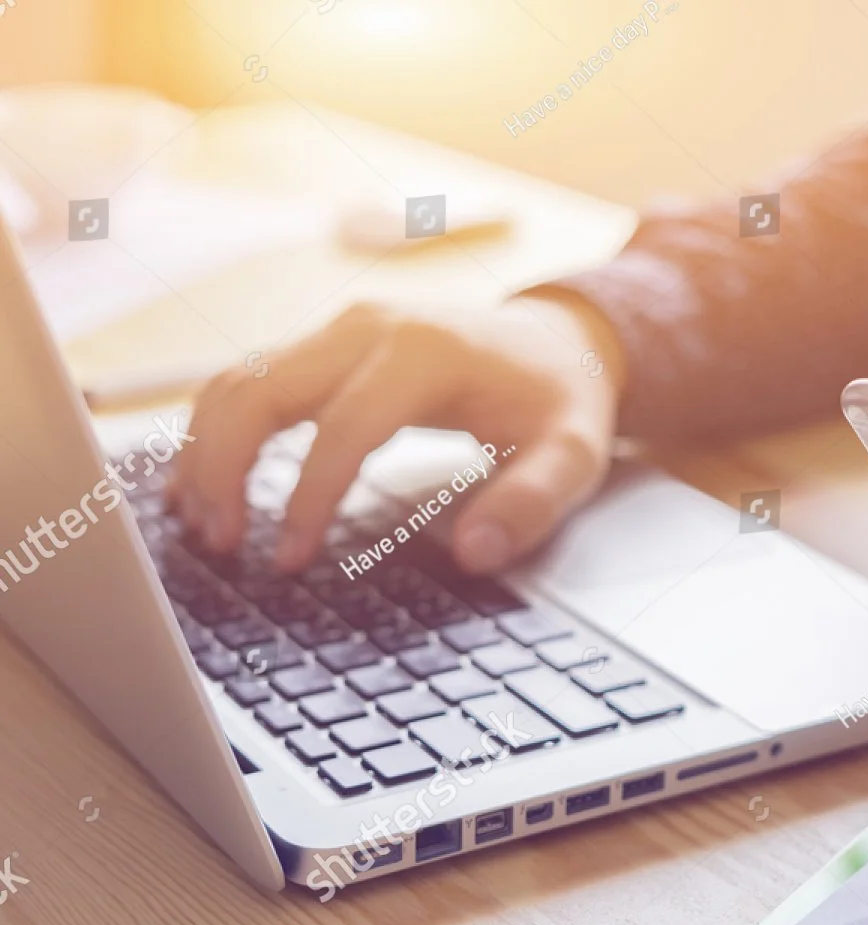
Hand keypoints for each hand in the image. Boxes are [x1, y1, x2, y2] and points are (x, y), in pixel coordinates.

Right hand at [170, 292, 625, 573]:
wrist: (558, 341)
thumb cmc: (560, 400)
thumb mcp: (572, 454)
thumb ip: (532, 502)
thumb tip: (477, 554)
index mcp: (426, 352)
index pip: (343, 428)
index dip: (307, 498)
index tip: (288, 559)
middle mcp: (370, 328)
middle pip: (263, 390)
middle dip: (225, 468)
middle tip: (220, 543)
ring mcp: (341, 330)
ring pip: (240, 380)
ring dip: (207, 450)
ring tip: (202, 524)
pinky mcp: (326, 345)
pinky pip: (250, 379)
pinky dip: (216, 429)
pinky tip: (200, 481)